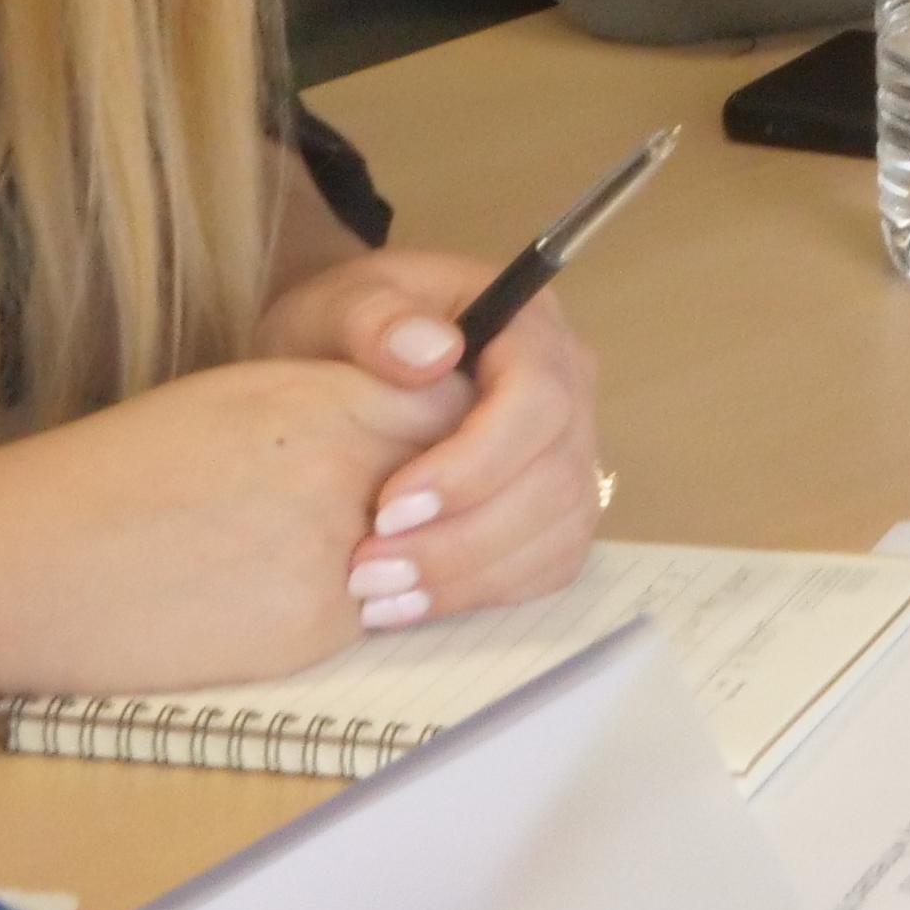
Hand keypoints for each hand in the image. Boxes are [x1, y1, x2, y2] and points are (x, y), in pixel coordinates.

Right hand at [0, 349, 467, 695]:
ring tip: (317, 541)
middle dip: (441, 487)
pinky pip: (366, 615)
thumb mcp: (240, 395)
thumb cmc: (115, 469)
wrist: (22, 566)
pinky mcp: (310, 636)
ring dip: (403, 552)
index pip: (456, 399)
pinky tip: (277, 589)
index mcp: (325, 402)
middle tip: (406, 494)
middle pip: (454, 478)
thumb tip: (421, 416)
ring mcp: (335, 564)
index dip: (457, 413)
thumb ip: (342, 400)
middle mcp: (346, 479)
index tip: (440, 425)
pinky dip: (347, 603)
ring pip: (421, 554)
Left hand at [260, 249, 606, 630]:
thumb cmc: (349, 327)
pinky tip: (411, 606)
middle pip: (555, 477)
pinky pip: (551, 561)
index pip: (538, 399)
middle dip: (464, 537)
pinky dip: (487, 592)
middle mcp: (570, 389)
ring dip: (472, 575)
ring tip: (378, 598)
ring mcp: (570, 451)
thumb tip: (432, 353)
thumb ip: (374, 319)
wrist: (348, 358)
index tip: (390, 507)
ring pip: (559, 529)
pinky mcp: (555, 506)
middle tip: (367, 571)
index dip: (475, 464)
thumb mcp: (338, 303)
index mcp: (530, 326)